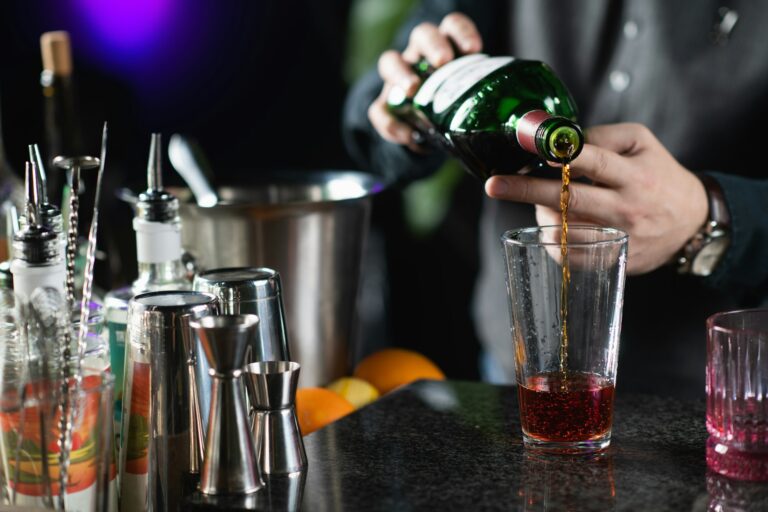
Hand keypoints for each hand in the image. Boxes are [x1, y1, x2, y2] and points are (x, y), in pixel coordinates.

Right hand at [368, 13, 482, 149]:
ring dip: (401, 72)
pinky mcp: (384, 105)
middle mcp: (420, 57)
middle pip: (422, 35)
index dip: (461, 32)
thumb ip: (482, 100)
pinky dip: (391, 123)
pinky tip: (407, 135)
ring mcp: (398, 79)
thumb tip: (504, 117)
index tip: (473, 49)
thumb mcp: (471, 101)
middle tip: (443, 61)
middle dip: (432, 45)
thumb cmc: (455, 109)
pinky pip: (378, 110)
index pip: (451, 27)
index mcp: (446, 49)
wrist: (428, 134)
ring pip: (390, 61)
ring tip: (413, 88)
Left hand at [485, 123, 708, 273]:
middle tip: (494, 185)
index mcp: (634, 174)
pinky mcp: (614, 260)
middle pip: (569, 199)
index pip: (591, 161)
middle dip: (527, 190)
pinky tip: (552, 226)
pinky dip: (552, 239)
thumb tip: (562, 140)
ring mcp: (620, 237)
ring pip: (565, 229)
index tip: (530, 150)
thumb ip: (603, 136)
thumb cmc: (658, 175)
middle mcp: (626, 207)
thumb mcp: (642, 143)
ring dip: (541, 214)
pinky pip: (570, 255)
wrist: (692, 222)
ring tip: (540, 203)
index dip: (559, 155)